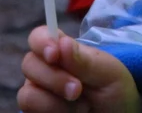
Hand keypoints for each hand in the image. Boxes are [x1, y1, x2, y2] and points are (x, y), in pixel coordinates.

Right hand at [18, 28, 141, 112]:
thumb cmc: (114, 91)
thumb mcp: (107, 72)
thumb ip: (84, 59)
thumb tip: (62, 42)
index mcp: (61, 52)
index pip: (39, 37)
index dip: (41, 42)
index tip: (54, 54)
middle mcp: (45, 71)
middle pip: (29, 64)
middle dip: (54, 78)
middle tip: (78, 89)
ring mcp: (40, 94)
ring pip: (27, 94)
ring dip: (54, 103)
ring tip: (82, 107)